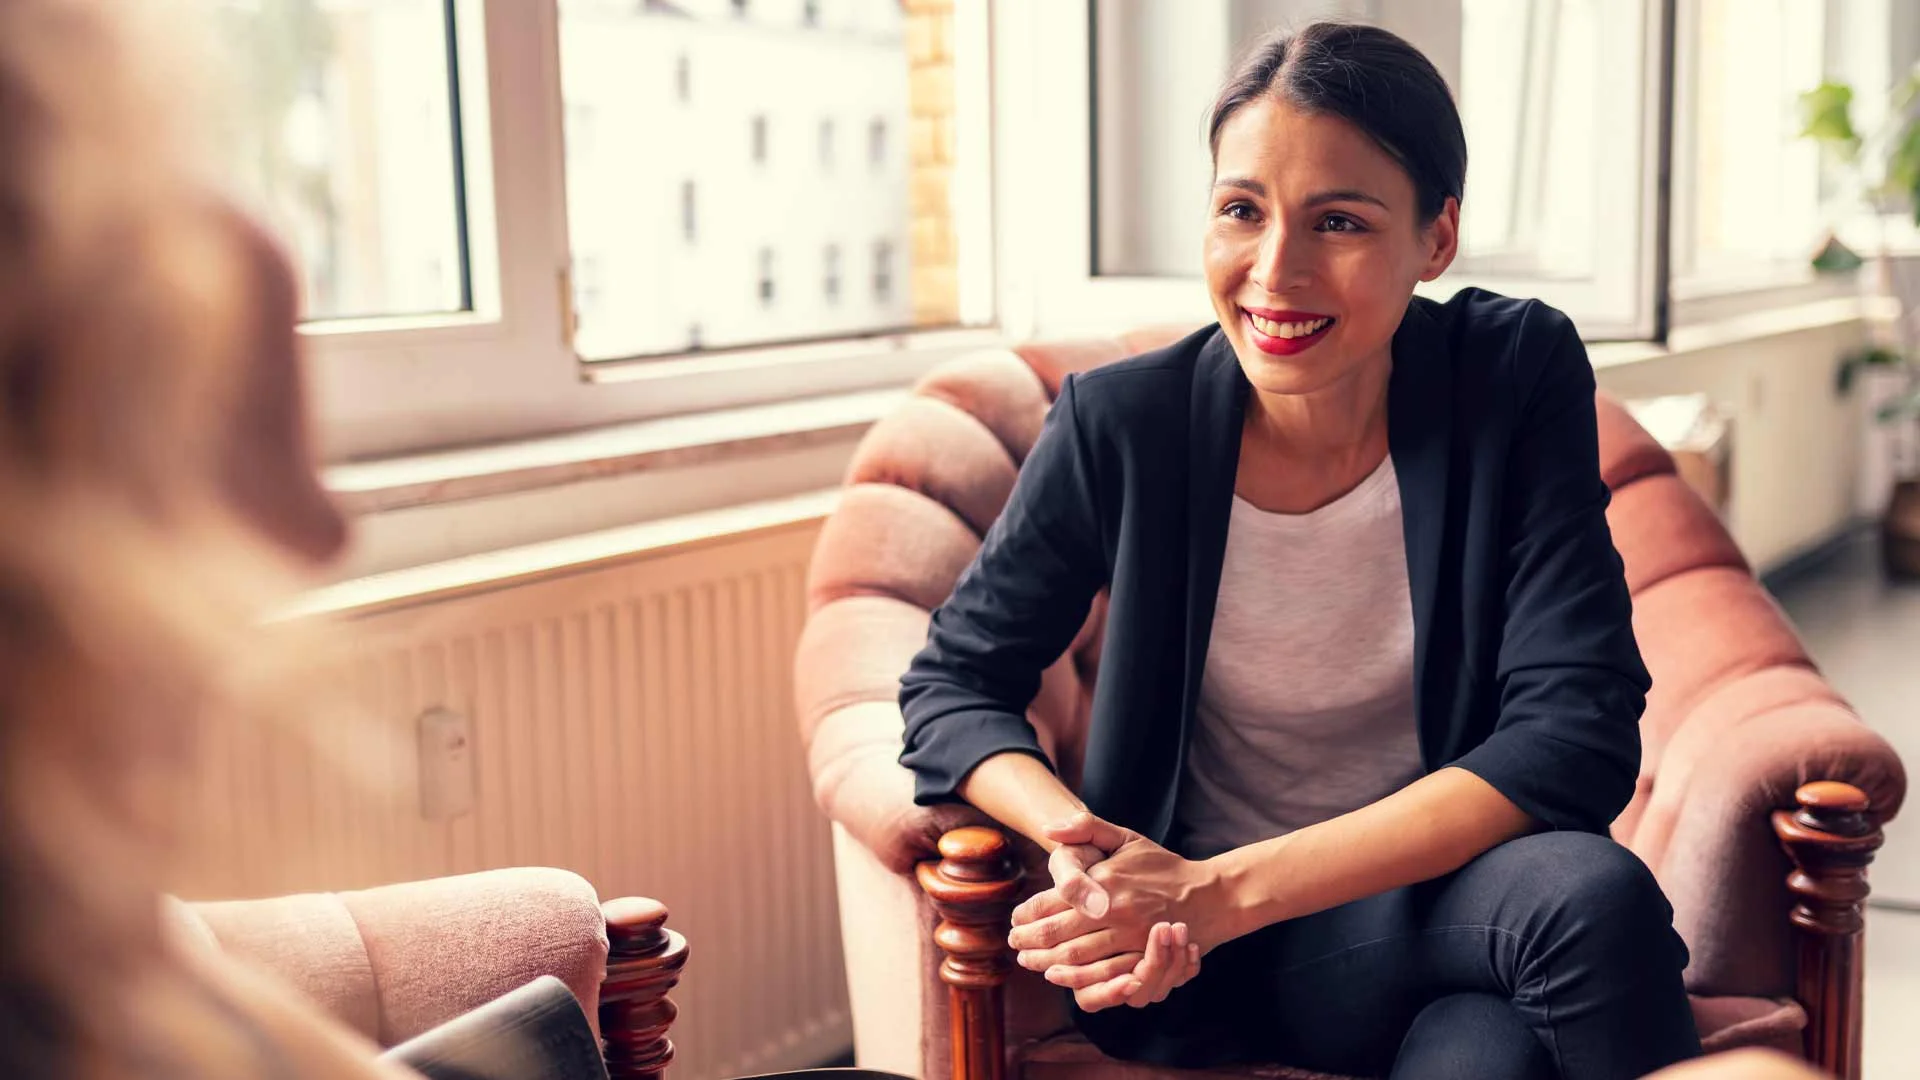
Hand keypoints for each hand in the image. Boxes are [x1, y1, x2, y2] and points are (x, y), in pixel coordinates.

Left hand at [1009, 812, 1217, 1010]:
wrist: (1208, 896)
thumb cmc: (1162, 865)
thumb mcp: (1126, 838)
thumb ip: (1086, 828)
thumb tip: (1048, 829)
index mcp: (1105, 880)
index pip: (1053, 900)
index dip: (1028, 913)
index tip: (1015, 919)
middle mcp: (1114, 910)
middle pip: (1058, 933)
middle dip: (1030, 941)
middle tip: (1014, 944)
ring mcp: (1129, 937)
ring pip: (1076, 957)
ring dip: (1046, 962)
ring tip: (1030, 961)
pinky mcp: (1142, 957)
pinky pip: (1103, 974)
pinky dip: (1078, 978)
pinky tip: (1062, 977)